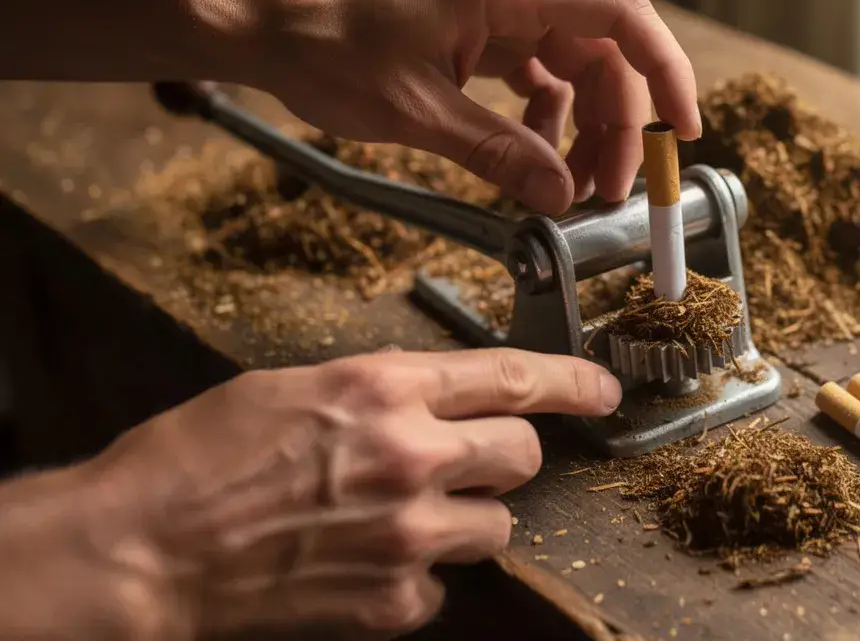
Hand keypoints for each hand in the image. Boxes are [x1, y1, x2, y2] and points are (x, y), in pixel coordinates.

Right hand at [88, 348, 621, 638]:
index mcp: (384, 389)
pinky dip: (419, 576)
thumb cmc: (195, 460)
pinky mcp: (392, 600)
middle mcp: (410, 457)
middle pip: (521, 455)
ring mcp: (407, 534)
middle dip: (507, 455)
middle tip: (470, 461)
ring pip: (496, 527)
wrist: (140, 550)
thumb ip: (379, 392)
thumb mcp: (293, 388)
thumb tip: (434, 399)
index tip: (601, 388)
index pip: (513, 377)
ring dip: (464, 519)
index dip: (571, 382)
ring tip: (400, 518)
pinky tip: (367, 563)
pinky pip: (444, 585)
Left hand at [252, 0, 700, 214]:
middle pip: (601, 49)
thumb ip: (497, 154)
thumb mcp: (416, 116)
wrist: (264, 22)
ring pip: (573, 60)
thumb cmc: (324, 51)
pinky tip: (530, 149)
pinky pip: (537, 63)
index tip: (682, 128)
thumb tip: (559, 196)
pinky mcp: (477, 19)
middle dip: (616, 123)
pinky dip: (544, 109)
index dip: (665, 70)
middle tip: (606, 191)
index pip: (617, 14)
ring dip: (581, 122)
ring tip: (568, 183)